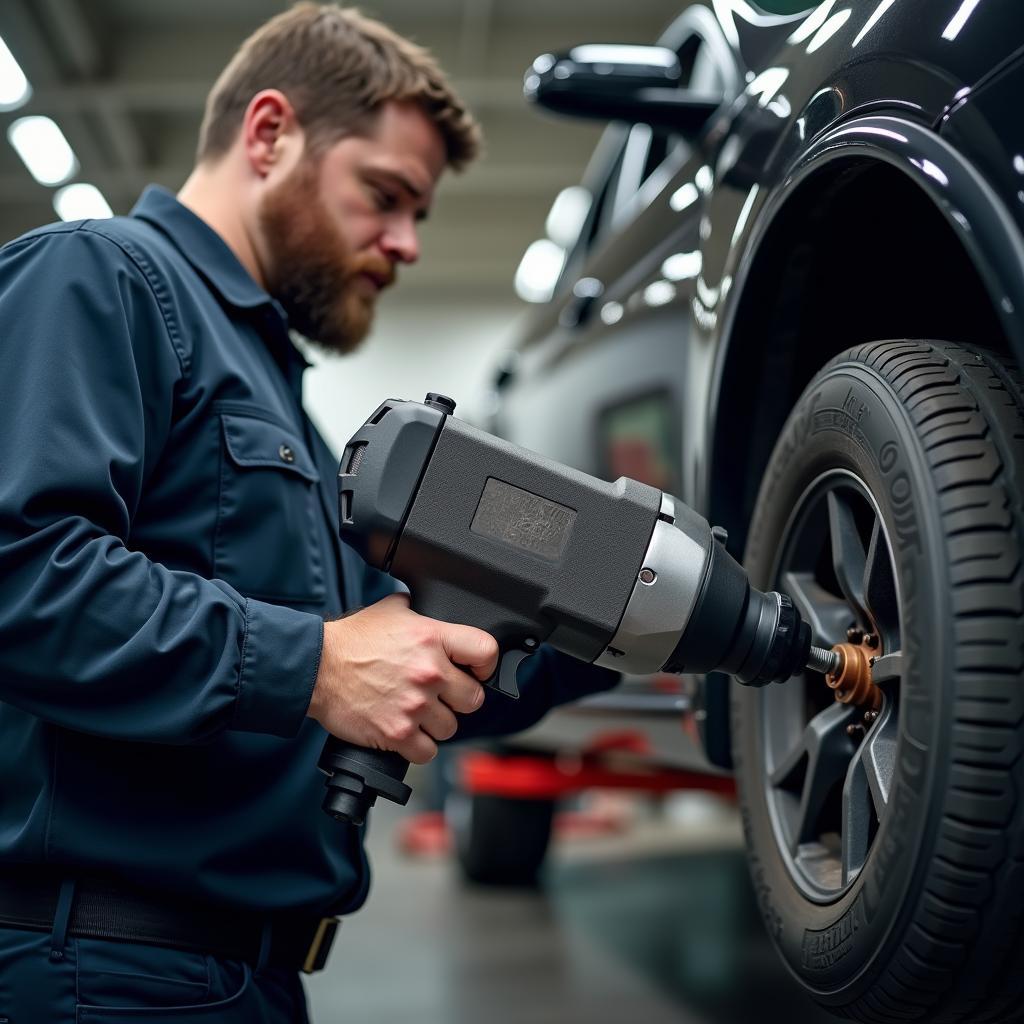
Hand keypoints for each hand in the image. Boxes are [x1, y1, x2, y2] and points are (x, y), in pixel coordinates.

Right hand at [307, 593, 497, 763]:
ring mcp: (415, 705)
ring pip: (451, 727)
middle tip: (440, 695)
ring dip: (437, 723)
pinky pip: (428, 752)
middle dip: (458, 698)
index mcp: (432, 638)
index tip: (476, 671)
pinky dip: (419, 746)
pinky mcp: (398, 733)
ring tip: (417, 712)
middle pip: (474, 698)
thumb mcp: (391, 610)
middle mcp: (429, 672)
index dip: (485, 664)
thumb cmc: (350, 640)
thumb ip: (419, 611)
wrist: (316, 667)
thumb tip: (433, 607)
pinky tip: (407, 732)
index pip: (486, 652)